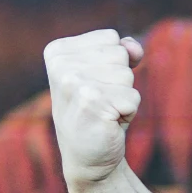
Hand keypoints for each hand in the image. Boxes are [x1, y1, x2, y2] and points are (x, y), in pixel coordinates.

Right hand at [44, 28, 143, 188]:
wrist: (88, 154)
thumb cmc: (98, 109)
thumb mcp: (106, 72)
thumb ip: (122, 50)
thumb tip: (133, 47)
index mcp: (58, 51)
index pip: (111, 38)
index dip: (114, 63)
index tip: (96, 84)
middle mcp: (61, 66)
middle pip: (121, 55)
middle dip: (120, 80)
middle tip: (102, 100)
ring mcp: (74, 84)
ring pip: (128, 76)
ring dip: (124, 96)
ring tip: (104, 110)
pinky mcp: (92, 104)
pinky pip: (133, 97)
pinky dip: (129, 112)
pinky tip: (109, 121)